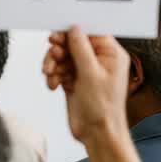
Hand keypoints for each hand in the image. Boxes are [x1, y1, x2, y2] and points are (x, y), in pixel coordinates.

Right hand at [44, 27, 130, 142]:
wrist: (96, 132)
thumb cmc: (103, 107)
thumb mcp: (91, 74)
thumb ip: (81, 49)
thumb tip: (74, 29)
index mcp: (111, 55)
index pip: (90, 34)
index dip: (72, 33)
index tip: (57, 37)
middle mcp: (98, 61)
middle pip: (72, 44)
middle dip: (58, 51)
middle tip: (52, 56)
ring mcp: (85, 71)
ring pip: (62, 57)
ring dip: (53, 65)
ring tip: (50, 75)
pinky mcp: (73, 81)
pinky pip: (58, 70)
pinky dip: (53, 76)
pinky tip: (53, 84)